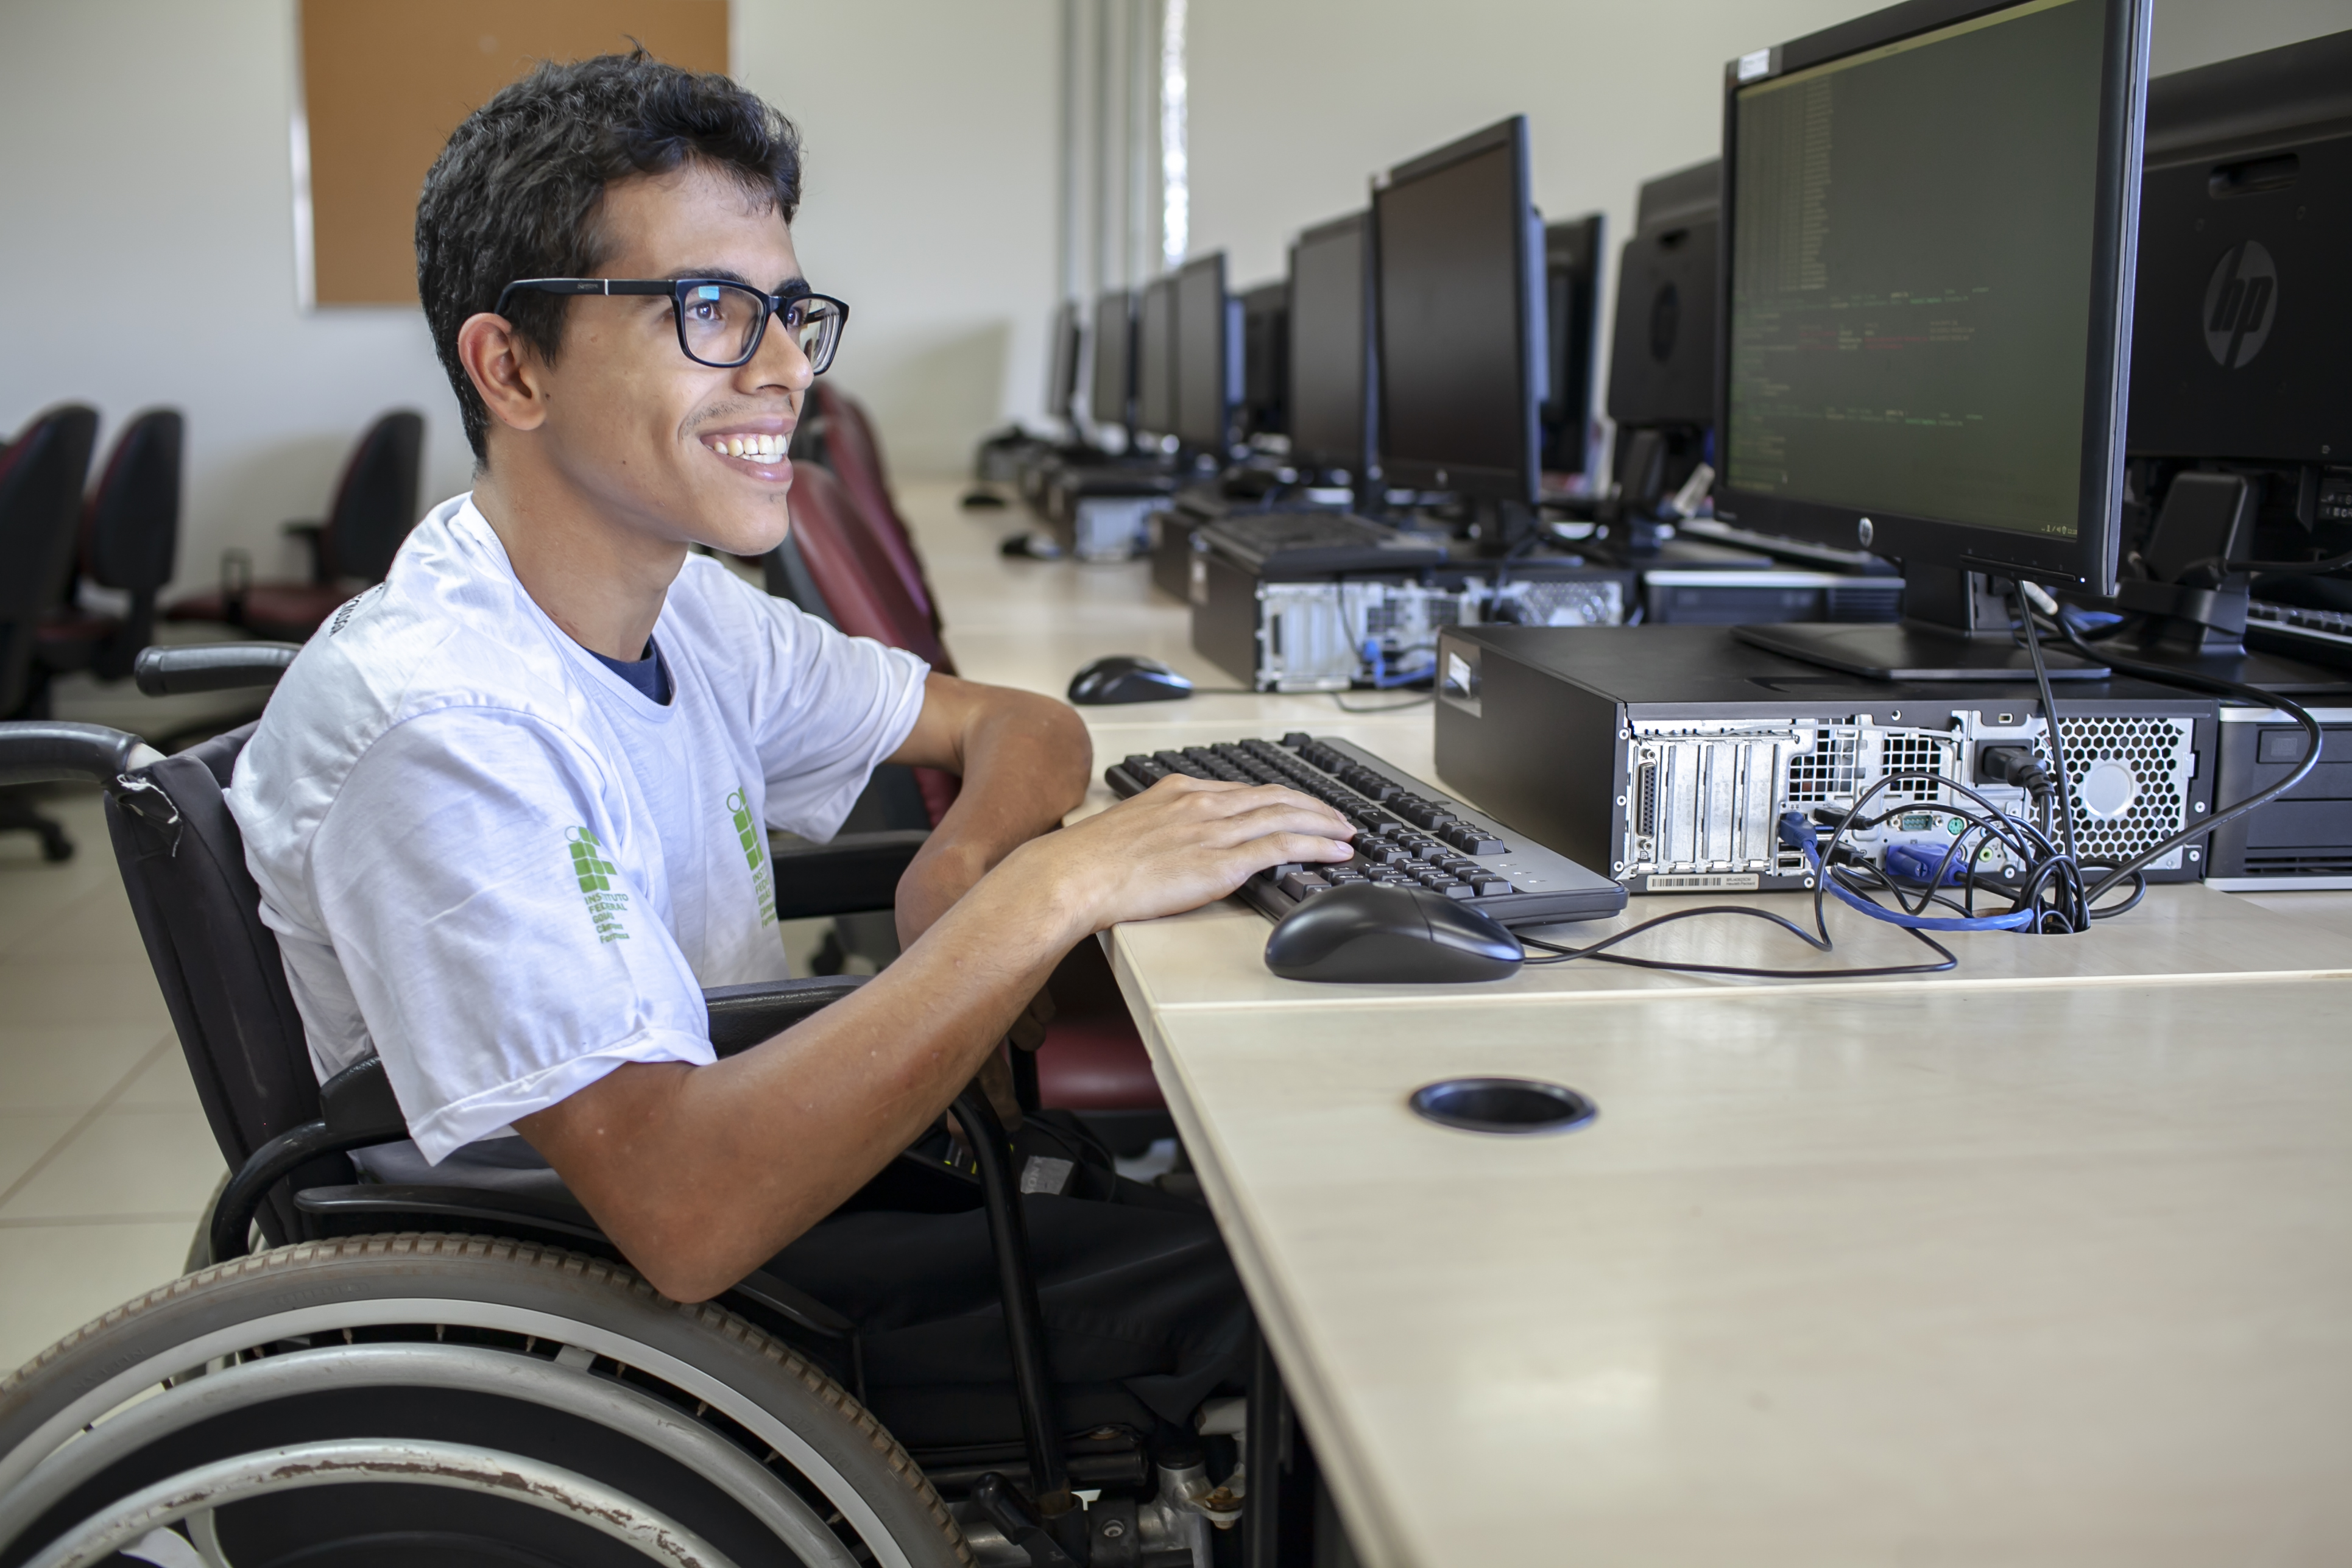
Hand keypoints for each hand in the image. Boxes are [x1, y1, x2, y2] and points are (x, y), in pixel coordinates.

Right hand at [1005, 775, 1354, 934]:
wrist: (1073, 875)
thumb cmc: (1090, 861)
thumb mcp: (1133, 828)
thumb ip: (1165, 828)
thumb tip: (1178, 845)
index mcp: (1182, 791)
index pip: (1247, 789)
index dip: (1282, 799)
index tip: (1300, 807)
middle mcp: (1203, 804)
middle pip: (1276, 797)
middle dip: (1314, 806)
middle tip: (1339, 818)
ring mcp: (1215, 831)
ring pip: (1287, 817)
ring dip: (1324, 824)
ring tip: (1347, 834)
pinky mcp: (1221, 861)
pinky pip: (1282, 847)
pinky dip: (1315, 846)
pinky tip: (1335, 852)